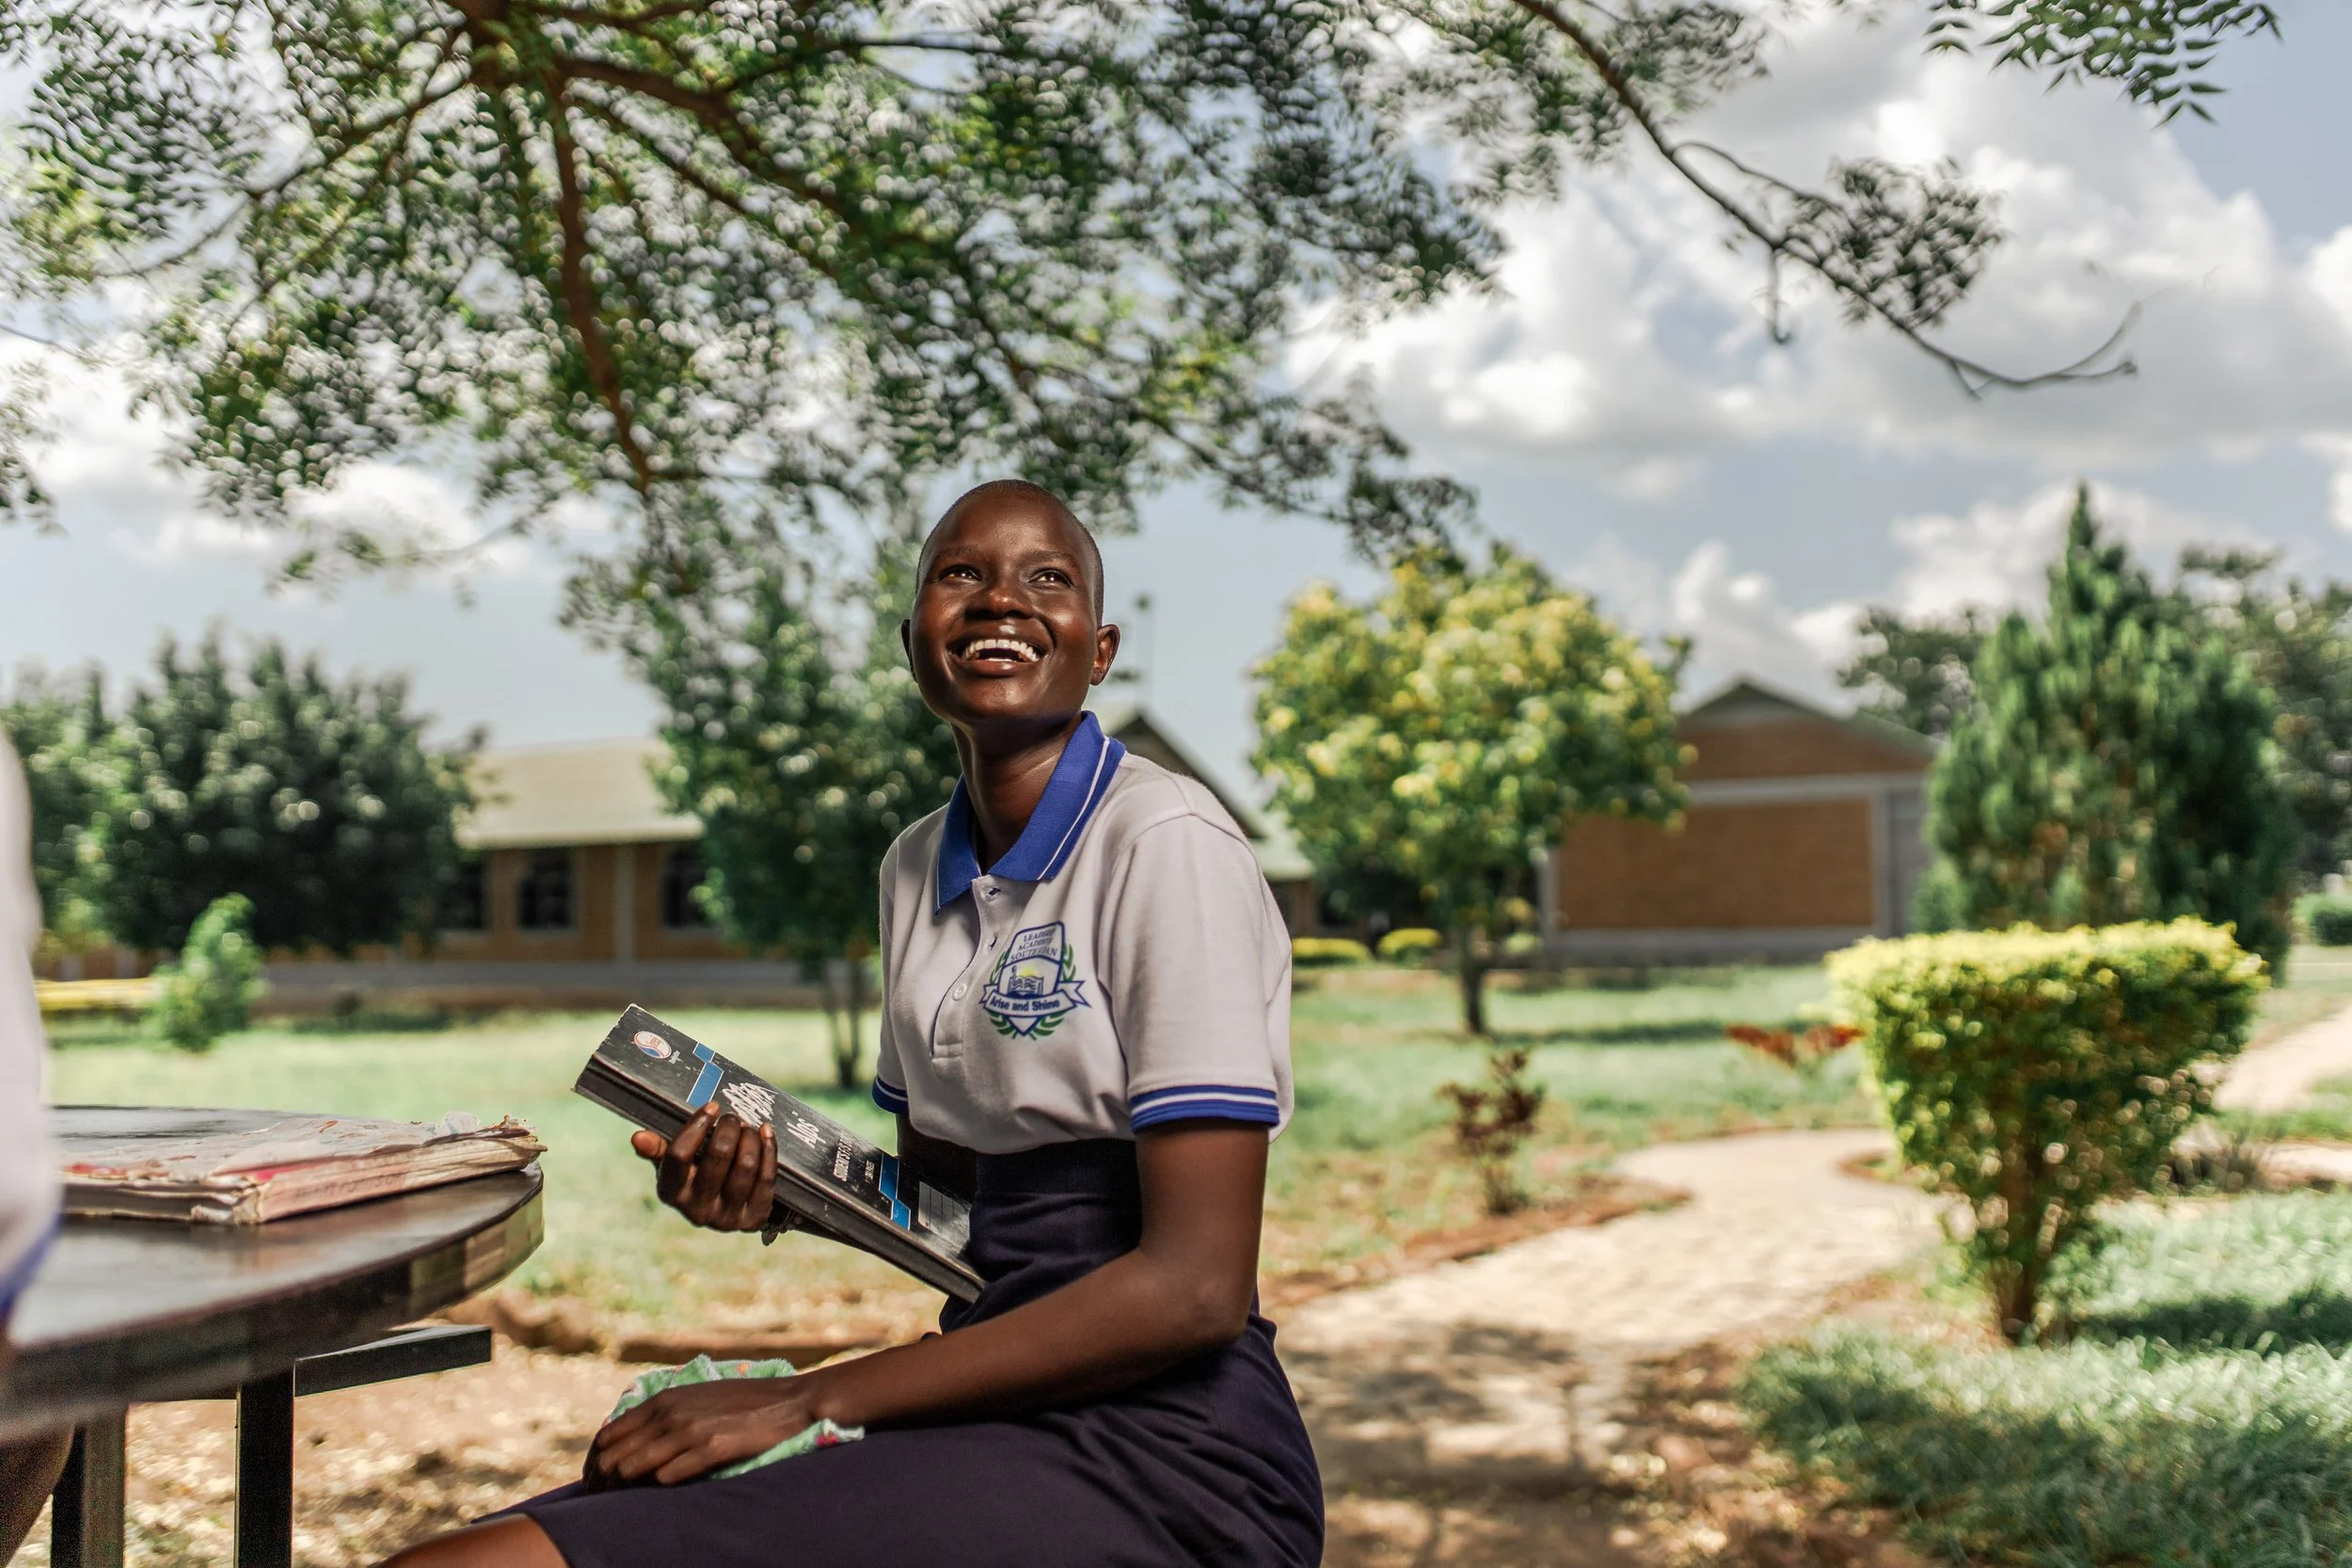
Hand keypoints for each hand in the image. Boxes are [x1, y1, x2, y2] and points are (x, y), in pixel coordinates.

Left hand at [587, 1377, 828, 1488]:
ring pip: (637, 1466)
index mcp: (665, 1399)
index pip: (610, 1433)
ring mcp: (691, 1431)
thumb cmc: (745, 1403)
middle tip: (608, 1499)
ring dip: (629, 1487)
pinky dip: (661, 1486)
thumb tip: (634, 1438)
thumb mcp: (698, 1397)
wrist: (791, 1402)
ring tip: (629, 1502)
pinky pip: (670, 1475)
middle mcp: (672, 1413)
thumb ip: (666, 1413)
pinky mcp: (712, 1448)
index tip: (600, 1481)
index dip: (599, 1460)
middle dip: (606, 1479)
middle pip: (617, 1453)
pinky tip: (664, 1493)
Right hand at [632, 1107, 776, 1232]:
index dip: (696, 1126)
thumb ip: (658, 1149)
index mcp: (671, 1193)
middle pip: (718, 1157)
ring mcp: (726, 1218)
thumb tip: (638, 1137)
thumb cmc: (695, 1175)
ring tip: (748, 1127)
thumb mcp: (674, 1165)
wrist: (725, 1209)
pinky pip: (766, 1178)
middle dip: (729, 1128)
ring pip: (745, 1166)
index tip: (712, 1106)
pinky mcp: (752, 1220)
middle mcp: (696, 1210)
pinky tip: (766, 1133)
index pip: (678, 1155)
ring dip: (750, 1138)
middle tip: (733, 1117)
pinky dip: (769, 1150)